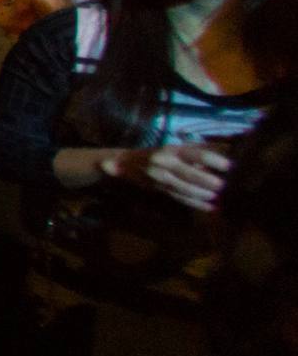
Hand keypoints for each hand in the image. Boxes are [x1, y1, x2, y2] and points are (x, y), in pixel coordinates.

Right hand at [101, 144, 231, 212]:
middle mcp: (165, 163)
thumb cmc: (160, 153)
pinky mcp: (161, 190)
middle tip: (221, 185)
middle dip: (205, 180)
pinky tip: (209, 207)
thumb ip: (197, 150)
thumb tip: (226, 151)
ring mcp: (161, 178)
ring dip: (201, 194)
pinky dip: (195, 204)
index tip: (228, 165)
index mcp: (172, 150)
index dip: (212, 159)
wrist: (127, 163)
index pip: (194, 154)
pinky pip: (179, 198)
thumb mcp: (175, 147)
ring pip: (183, 188)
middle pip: (187, 173)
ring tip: (216, 197)